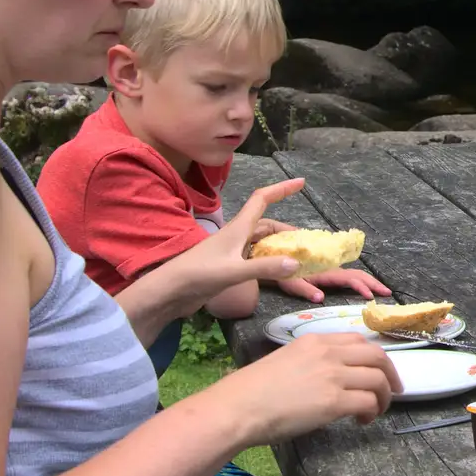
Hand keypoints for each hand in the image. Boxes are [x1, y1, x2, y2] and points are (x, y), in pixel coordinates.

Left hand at [161, 179, 309, 301]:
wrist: (169, 292)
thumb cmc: (198, 275)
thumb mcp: (233, 271)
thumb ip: (265, 267)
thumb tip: (296, 262)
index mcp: (238, 229)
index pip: (262, 199)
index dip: (281, 189)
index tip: (301, 182)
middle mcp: (236, 236)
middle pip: (266, 224)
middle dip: (286, 230)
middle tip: (306, 241)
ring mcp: (231, 252)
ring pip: (261, 243)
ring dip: (278, 246)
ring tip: (296, 256)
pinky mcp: (228, 267)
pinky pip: (255, 258)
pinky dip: (269, 261)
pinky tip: (276, 272)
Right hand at [210, 332, 403, 442]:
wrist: (238, 407)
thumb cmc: (252, 390)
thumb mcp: (286, 360)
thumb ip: (311, 362)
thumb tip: (328, 379)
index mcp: (315, 340)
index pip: (358, 341)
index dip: (375, 357)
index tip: (379, 370)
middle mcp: (328, 353)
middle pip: (377, 356)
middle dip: (391, 373)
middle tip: (393, 390)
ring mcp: (333, 376)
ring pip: (378, 379)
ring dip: (384, 396)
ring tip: (376, 410)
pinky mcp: (334, 401)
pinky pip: (369, 401)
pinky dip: (372, 411)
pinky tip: (362, 420)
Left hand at [276, 267, 391, 303]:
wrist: (267, 257)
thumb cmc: (277, 272)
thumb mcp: (288, 281)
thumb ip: (303, 288)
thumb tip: (321, 298)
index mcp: (324, 271)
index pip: (348, 278)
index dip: (362, 286)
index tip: (372, 296)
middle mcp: (329, 269)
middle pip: (356, 274)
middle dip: (373, 282)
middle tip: (388, 293)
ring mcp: (327, 270)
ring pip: (352, 274)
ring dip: (368, 281)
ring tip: (380, 290)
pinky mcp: (324, 272)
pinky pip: (345, 276)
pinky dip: (358, 281)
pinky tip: (362, 287)